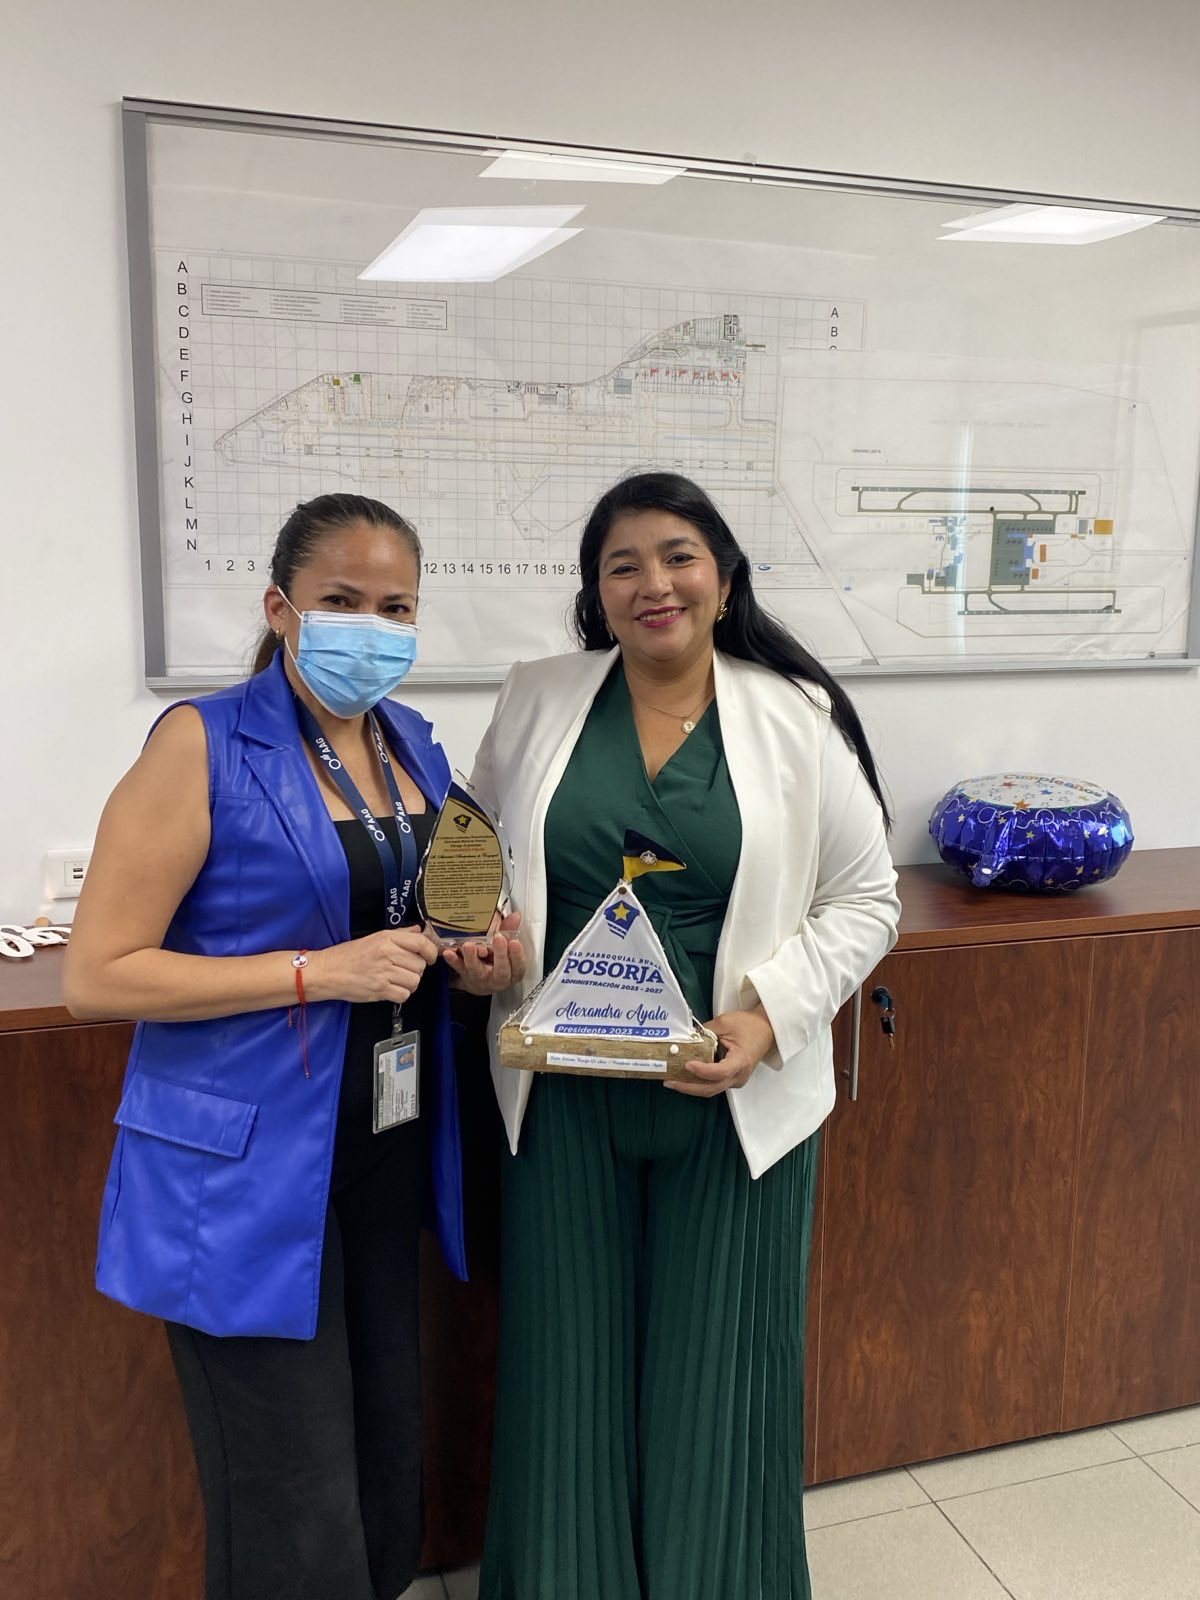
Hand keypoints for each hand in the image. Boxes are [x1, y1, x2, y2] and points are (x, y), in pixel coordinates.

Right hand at [306, 927, 439, 1004]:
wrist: (327, 972)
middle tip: (404, 969)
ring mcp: (383, 972)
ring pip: (415, 981)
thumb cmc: (348, 955)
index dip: (431, 952)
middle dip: (416, 969)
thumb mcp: (374, 938)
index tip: (430, 957)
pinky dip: (401, 994)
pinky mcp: (379, 989)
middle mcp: (387, 953)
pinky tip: (392, 989)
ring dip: (409, 983)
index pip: (421, 943)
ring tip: (397, 980)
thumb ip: (399, 934)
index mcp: (387, 938)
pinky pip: (404, 994)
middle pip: (420, 964)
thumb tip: (418, 930)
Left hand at [441, 911, 527, 995]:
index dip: (517, 955)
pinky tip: (449, 952)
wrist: (482, 983)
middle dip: (500, 954)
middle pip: (501, 970)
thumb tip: (516, 916)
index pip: (518, 966)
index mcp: (512, 972)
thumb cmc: (497, 963)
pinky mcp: (465, 975)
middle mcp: (498, 978)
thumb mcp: (507, 949)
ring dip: (472, 957)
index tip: (514, 942)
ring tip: (469, 946)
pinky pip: (458, 968)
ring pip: (477, 970)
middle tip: (498, 938)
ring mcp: (480, 978)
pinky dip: (453, 960)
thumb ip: (510, 932)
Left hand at [666, 1005, 775, 1097]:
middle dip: (688, 1087)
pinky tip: (686, 1078)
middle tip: (669, 1082)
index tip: (687, 1064)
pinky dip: (700, 1083)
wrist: (766, 1029)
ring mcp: (737, 1080)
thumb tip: (685, 1038)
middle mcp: (739, 1075)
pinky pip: (715, 1085)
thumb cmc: (749, 1025)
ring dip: (692, 1087)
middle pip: (712, 1088)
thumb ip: (705, 1032)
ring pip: (712, 1089)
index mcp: (741, 1060)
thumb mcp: (725, 1022)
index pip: (719, 1072)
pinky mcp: (733, 1079)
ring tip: (673, 1081)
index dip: (702, 1071)